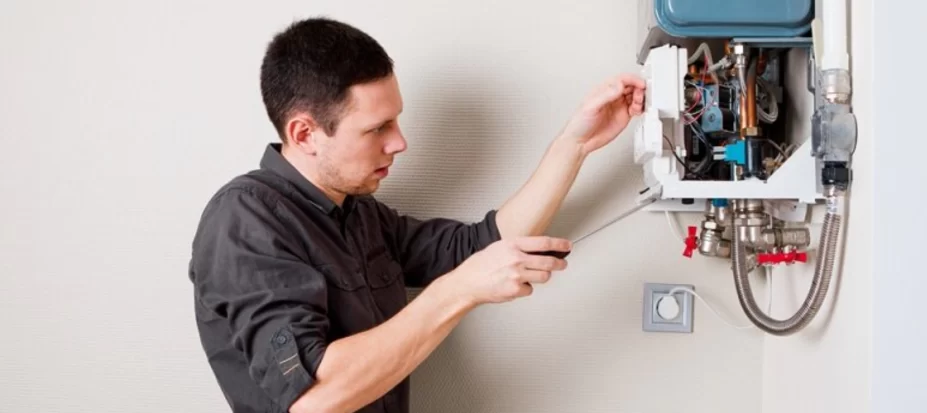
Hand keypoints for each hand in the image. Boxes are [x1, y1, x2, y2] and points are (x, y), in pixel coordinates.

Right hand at [450, 236, 571, 304]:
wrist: (467, 283)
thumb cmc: (480, 265)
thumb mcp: (498, 247)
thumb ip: (517, 248)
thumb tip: (538, 250)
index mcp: (512, 244)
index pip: (544, 242)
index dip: (559, 244)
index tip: (567, 246)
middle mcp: (516, 258)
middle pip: (549, 261)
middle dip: (560, 263)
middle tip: (562, 264)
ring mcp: (517, 275)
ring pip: (544, 276)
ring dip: (542, 276)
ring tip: (533, 275)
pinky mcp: (516, 289)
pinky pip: (530, 289)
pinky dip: (525, 288)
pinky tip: (515, 285)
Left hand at [559, 73, 645, 154]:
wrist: (580, 142)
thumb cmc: (579, 123)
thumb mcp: (591, 106)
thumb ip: (606, 95)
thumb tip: (619, 86)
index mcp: (604, 90)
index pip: (622, 80)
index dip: (633, 80)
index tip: (641, 84)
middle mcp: (613, 97)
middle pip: (631, 87)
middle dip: (639, 89)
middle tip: (641, 96)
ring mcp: (619, 106)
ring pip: (635, 97)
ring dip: (641, 99)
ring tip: (638, 105)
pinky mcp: (623, 116)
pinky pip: (636, 109)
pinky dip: (641, 108)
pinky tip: (638, 111)